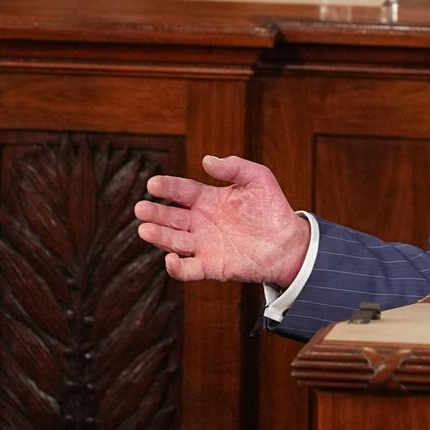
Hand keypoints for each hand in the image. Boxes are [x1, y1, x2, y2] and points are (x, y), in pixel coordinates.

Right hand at [134, 154, 310, 285]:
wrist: (288, 242)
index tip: (152, 183)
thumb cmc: (271, 209)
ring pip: (173, 241)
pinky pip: (187, 270)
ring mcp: (203, 245)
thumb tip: (206, 159)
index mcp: (208, 200)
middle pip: (171, 217)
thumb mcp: (258, 179)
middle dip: (155, 213)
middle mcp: (200, 222)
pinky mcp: (210, 266)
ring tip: (145, 229)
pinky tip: (170, 259)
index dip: (167, 187)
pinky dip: (176, 267)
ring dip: (158, 236)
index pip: (182, 191)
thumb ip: (234, 167)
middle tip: (141, 208)